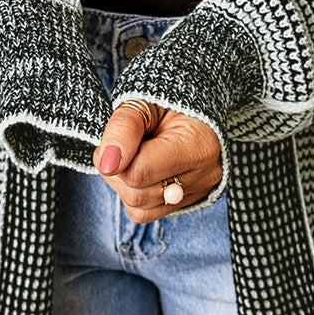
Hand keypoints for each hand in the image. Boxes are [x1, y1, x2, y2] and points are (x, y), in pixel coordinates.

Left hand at [92, 103, 222, 220]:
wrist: (187, 108)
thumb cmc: (164, 101)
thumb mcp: (143, 102)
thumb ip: (124, 128)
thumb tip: (108, 164)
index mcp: (200, 146)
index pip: (139, 172)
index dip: (115, 156)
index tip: (116, 136)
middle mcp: (205, 175)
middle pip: (138, 194)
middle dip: (119, 171)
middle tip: (124, 144)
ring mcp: (198, 192)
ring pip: (139, 208)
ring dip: (124, 183)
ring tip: (134, 155)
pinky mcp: (187, 203)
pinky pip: (146, 213)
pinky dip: (135, 193)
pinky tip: (141, 169)